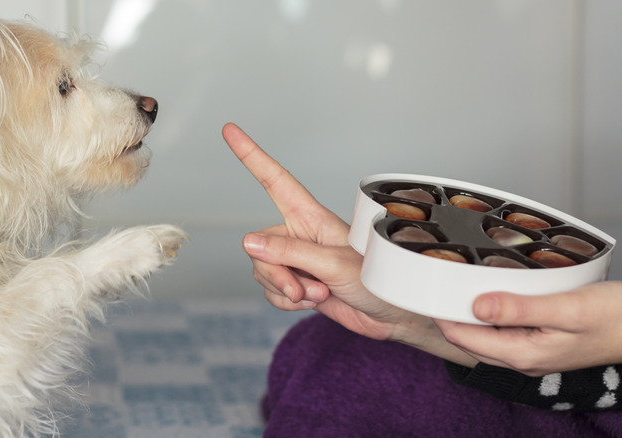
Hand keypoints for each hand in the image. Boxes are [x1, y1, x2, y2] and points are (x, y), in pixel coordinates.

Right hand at [222, 123, 476, 364]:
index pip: (275, 180)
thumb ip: (289, 253)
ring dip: (285, 290)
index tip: (230, 130)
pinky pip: (271, 291)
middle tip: (302, 289)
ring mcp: (297, 260)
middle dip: (275, 273)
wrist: (390, 316)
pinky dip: (287, 303)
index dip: (251, 155)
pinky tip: (312, 303)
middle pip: (259, 246)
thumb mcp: (333, 264)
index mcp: (311, 217)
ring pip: (262, 271)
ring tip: (318, 294)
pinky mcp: (297, 283)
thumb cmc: (376, 280)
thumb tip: (248, 242)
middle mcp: (300, 235)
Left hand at [435, 281, 621, 375]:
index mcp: (524, 353)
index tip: (426, 290)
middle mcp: (523, 359)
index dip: (442, 314)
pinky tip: (488, 296)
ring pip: (484, 336)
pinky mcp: (539, 343)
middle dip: (449, 315)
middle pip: (469, 339)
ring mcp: (531, 353)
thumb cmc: (616, 316)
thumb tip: (476, 307)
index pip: (465, 338)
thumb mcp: (567, 308)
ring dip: (467, 315)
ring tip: (453, 286)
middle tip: (434, 283)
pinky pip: (502, 332)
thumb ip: (520, 309)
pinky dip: (488, 315)